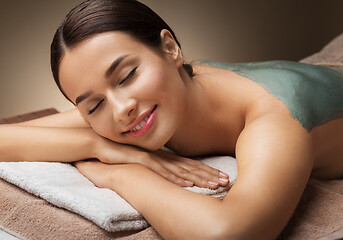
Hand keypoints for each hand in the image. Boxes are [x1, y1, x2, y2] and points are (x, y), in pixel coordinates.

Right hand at [92, 136, 228, 188]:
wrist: (87, 138)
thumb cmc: (108, 150)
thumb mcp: (131, 159)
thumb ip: (145, 164)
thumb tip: (157, 174)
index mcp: (157, 154)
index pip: (185, 164)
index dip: (203, 170)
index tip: (219, 176)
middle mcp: (156, 154)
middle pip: (187, 166)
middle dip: (208, 174)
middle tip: (226, 180)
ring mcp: (148, 155)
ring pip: (178, 168)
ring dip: (198, 177)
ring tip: (216, 184)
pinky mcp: (136, 157)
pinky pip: (159, 170)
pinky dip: (175, 177)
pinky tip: (188, 182)